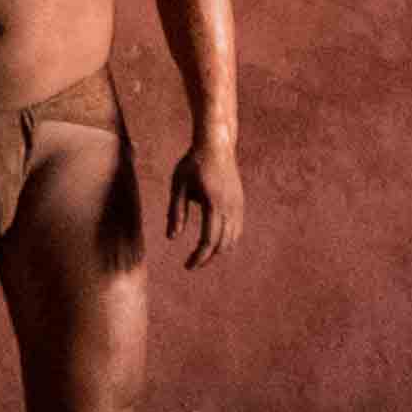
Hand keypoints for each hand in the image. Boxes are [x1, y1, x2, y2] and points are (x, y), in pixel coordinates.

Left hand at [164, 146, 236, 269]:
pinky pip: (237, 229)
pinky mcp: (240, 202)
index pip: (208, 240)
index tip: (187, 266)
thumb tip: (171, 237)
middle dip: (207, 258)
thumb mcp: (178, 185)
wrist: (216, 145)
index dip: (199, 257)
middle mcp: (230, 206)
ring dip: (218, 250)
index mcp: (213, 203)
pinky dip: (227, 240)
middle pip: (223, 244)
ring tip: (201, 254)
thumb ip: (176, 212)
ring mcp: (238, 205)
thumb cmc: (193, 163)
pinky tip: (214, 242)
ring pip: (233, 238)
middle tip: (191, 264)